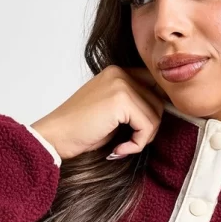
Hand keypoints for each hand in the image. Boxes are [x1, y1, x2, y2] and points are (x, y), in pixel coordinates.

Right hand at [30, 65, 167, 160]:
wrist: (55, 136)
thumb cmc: (80, 129)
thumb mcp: (111, 110)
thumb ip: (133, 104)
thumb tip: (164, 110)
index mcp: (117, 72)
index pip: (154, 85)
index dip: (155, 109)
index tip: (144, 130)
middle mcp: (120, 73)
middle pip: (158, 101)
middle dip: (149, 127)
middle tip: (130, 142)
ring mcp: (121, 84)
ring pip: (155, 115)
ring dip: (143, 138)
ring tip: (122, 146)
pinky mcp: (122, 100)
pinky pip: (147, 126)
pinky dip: (137, 144)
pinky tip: (118, 149)